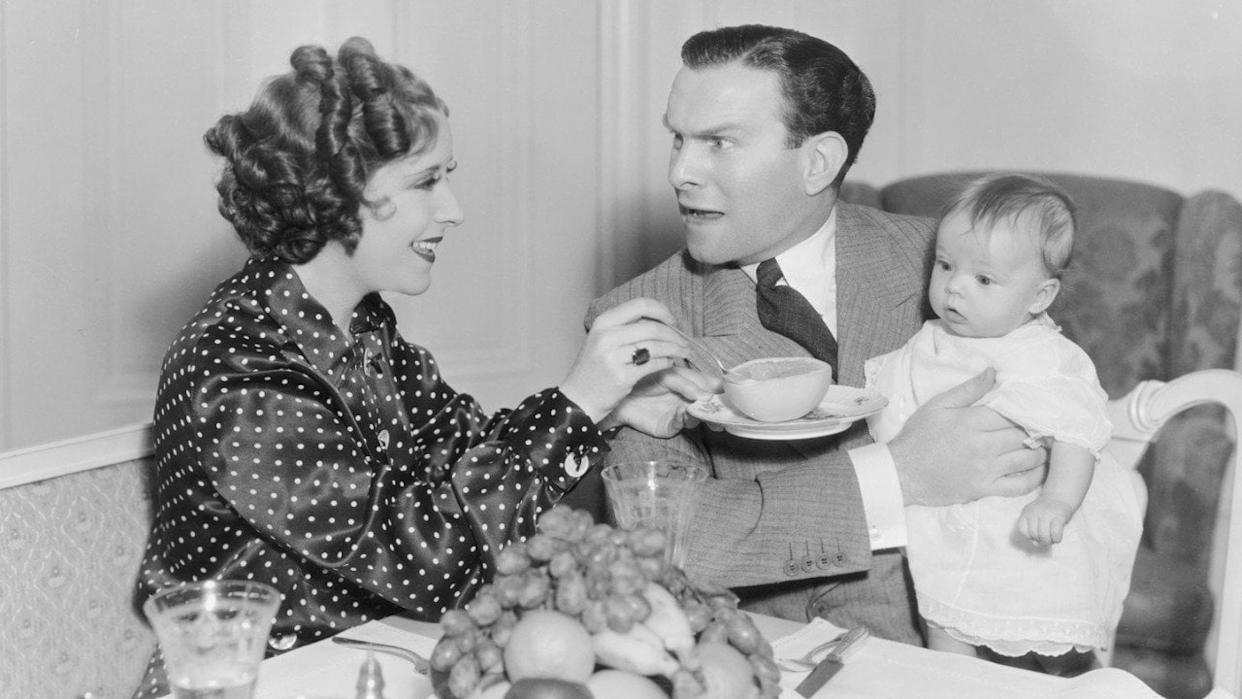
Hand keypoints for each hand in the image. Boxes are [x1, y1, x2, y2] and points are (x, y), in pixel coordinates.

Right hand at [560, 298, 690, 422]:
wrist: (578, 399)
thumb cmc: (594, 370)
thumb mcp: (602, 340)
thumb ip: (625, 327)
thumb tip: (660, 320)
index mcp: (603, 322)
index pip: (640, 305)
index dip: (661, 310)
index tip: (671, 321)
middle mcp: (606, 336)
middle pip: (652, 327)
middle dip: (673, 334)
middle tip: (684, 342)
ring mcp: (613, 357)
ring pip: (656, 346)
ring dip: (675, 349)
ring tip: (683, 353)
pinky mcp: (622, 377)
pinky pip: (654, 365)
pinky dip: (667, 363)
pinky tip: (669, 364)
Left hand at [603, 365, 721, 437]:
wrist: (619, 391)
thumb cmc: (643, 377)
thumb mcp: (667, 374)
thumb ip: (686, 382)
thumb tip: (706, 395)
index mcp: (691, 383)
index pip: (711, 386)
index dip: (722, 390)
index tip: (732, 393)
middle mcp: (688, 400)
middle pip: (709, 406)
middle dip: (718, 408)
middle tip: (725, 409)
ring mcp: (679, 414)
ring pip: (698, 416)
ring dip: (701, 413)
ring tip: (699, 407)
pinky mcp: (668, 426)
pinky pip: (680, 423)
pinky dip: (684, 418)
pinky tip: (683, 412)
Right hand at [889, 368, 1047, 505]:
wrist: (901, 473)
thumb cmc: (918, 436)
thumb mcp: (938, 405)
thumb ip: (968, 389)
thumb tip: (993, 372)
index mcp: (970, 422)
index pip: (1011, 412)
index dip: (1025, 410)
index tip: (1033, 410)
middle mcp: (981, 446)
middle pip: (1023, 434)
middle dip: (1035, 430)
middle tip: (1043, 427)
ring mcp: (984, 470)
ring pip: (1027, 459)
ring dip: (1039, 452)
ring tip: (1042, 446)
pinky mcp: (984, 489)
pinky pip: (1019, 485)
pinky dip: (1034, 477)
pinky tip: (1037, 470)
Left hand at [1018, 496, 1074, 544]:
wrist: (1060, 496)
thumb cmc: (1046, 512)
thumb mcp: (1034, 516)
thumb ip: (1033, 530)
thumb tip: (1036, 545)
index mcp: (1027, 512)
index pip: (1022, 529)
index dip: (1029, 536)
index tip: (1036, 535)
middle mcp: (1035, 511)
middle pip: (1033, 534)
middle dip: (1040, 541)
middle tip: (1046, 538)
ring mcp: (1047, 513)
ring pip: (1043, 536)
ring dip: (1048, 541)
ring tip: (1051, 539)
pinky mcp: (1059, 516)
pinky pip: (1055, 533)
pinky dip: (1056, 539)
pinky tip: (1057, 537)